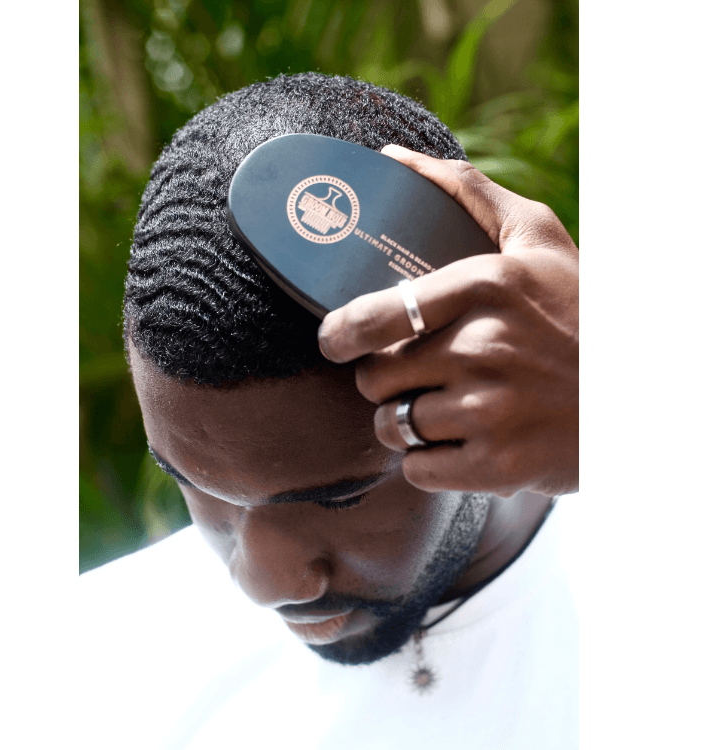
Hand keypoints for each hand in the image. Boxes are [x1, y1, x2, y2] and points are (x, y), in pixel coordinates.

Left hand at [317, 145, 578, 497]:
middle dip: (383, 379)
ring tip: (442, 408)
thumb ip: (466, 194)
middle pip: (375, 378)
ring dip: (403, 421)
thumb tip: (389, 159)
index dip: (339, 335)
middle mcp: (485, 349)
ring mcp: (491, 412)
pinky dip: (428, 461)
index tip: (334, 341)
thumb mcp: (537, 238)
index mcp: (487, 286)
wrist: (637, 397)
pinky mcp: (497, 467)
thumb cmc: (577, 311)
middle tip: (416, 375)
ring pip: (391, 426)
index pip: (376, 317)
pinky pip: (417, 469)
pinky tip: (460, 443)